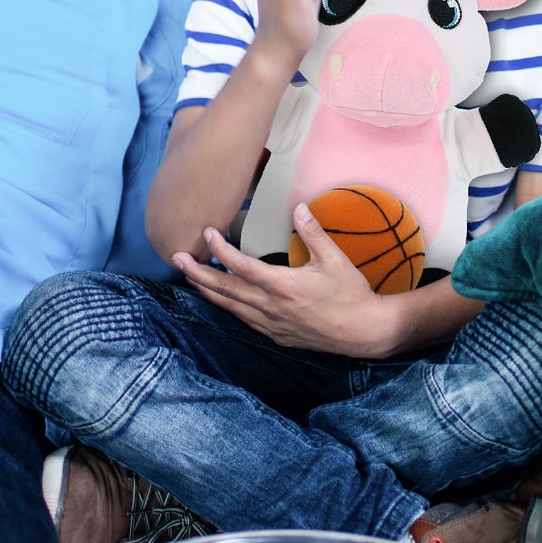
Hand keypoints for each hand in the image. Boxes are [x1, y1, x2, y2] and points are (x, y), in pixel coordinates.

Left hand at [171, 202, 392, 357]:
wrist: (365, 332)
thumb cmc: (352, 294)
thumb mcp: (335, 259)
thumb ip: (313, 231)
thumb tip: (298, 207)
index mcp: (284, 286)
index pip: (241, 266)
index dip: (220, 250)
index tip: (207, 233)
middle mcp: (272, 308)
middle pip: (225, 289)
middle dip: (198, 272)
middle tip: (176, 257)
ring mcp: (272, 325)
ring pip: (230, 307)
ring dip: (208, 290)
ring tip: (190, 276)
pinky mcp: (277, 335)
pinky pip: (244, 320)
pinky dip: (228, 306)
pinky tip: (221, 298)